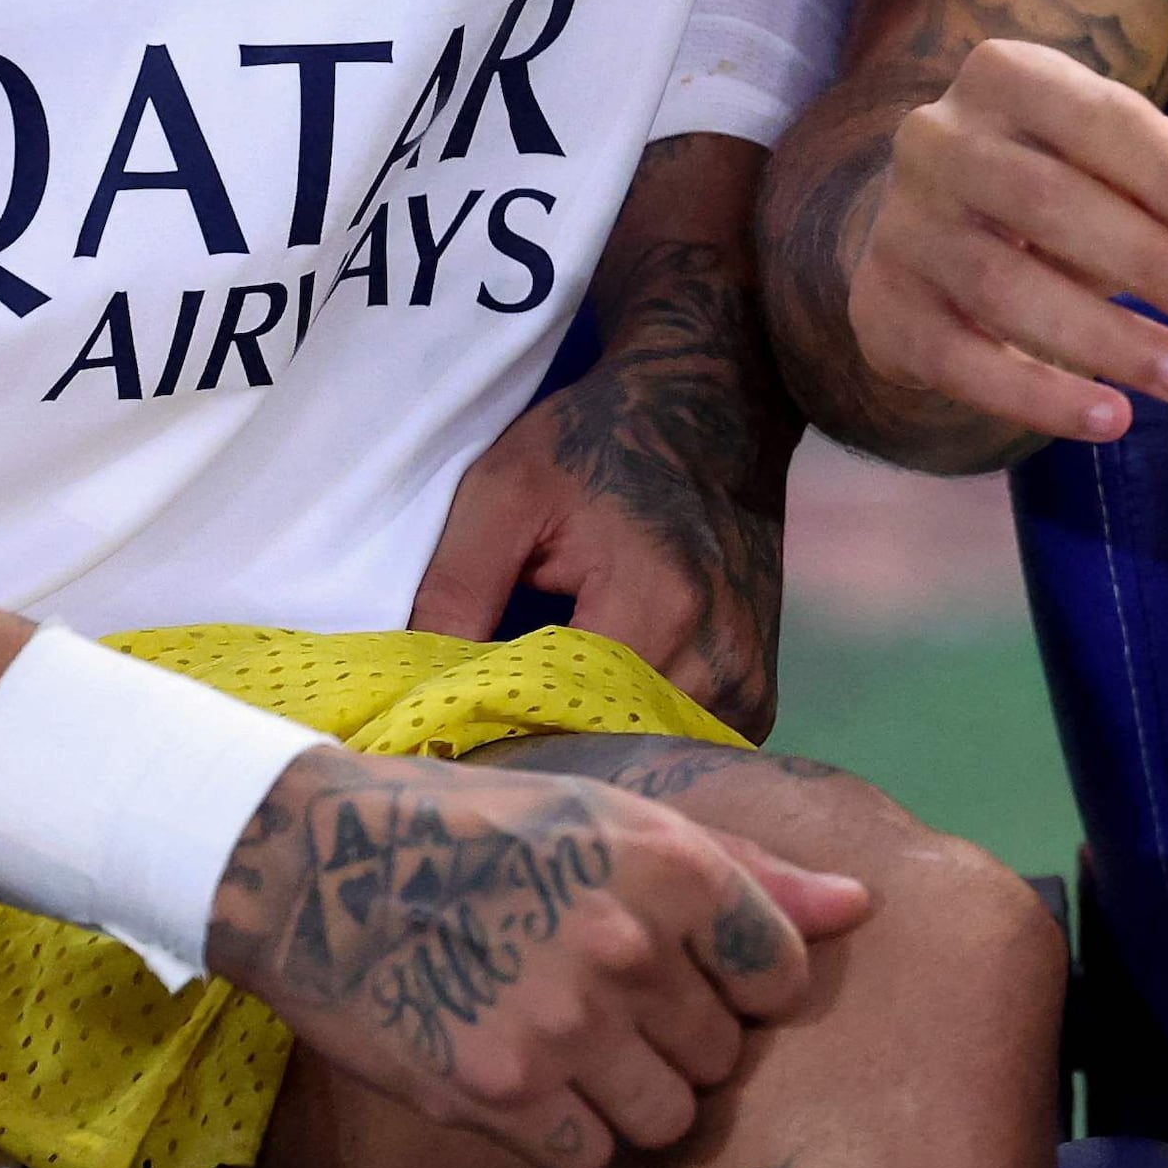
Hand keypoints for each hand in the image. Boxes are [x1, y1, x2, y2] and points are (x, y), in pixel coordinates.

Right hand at [208, 743, 870, 1167]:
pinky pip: (590, 1156)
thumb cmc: (482, 828)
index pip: (781, 971)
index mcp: (670, 865)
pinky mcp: (501, 1093)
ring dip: (632, 1096)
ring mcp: (564, 1027)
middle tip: (612, 1001)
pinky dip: (568, 1132)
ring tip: (578, 1046)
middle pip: (722, 1055)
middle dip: (681, 1039)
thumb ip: (749, 868)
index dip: (745, 981)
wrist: (321, 865)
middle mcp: (627, 947)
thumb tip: (861, 908)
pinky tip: (532, 1077)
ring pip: (668, 1119)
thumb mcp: (617, 815)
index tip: (695, 971)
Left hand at [409, 357, 789, 735]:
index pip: (561, 720)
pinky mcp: (756, 694)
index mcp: (659, 606)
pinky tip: (595, 703)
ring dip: (585, 746)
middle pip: (603, 752)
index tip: (447, 727)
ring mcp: (746, 683)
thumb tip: (412, 691)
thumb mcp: (506, 489)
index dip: (495, 730)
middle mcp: (717, 660)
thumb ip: (456, 588)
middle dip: (535, 748)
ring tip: (535, 710)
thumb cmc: (601, 440)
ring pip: (641, 759)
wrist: (711, 408)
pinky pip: (680, 749)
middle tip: (480, 727)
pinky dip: (631, 738)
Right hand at [836, 36, 1167, 441]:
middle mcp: (938, 138)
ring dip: (1106, 338)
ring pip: (1004, 286)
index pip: (1098, 117)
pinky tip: (1111, 418)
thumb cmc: (1055, 183)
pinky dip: (1038, 395)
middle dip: (1150, 261)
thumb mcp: (1125, 162)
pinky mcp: (882, 308)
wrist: (925, 236)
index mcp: (1007, 77)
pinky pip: (960, 359)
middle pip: (1049, 201)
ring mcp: (902, 225)